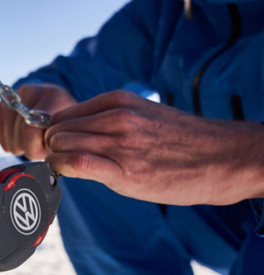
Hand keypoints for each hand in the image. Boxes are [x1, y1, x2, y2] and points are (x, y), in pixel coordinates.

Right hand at [0, 84, 75, 159]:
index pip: (31, 129)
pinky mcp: (0, 104)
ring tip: (28, 140)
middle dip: (26, 147)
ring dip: (16, 146)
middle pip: (18, 133)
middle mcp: (31, 91)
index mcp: (54, 97)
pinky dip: (6, 141)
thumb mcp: (65, 132)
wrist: (53, 106)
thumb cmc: (60, 124)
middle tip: (36, 144)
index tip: (43, 148)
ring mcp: (13, 96)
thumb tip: (39, 159)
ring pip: (7, 136)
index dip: (34, 147)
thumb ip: (55, 143)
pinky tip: (17, 138)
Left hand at [44, 90, 263, 205]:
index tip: (60, 145)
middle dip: (52, 146)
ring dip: (55, 159)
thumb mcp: (142, 114)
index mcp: (118, 100)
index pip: (63, 114)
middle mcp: (117, 118)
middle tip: (62, 159)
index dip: (55, 132)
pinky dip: (61, 168)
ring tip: (67, 168)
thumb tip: (73, 131)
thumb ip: (108, 119)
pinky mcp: (124, 171)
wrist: (222, 158)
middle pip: (57, 129)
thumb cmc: (180, 141)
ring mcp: (120, 143)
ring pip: (61, 144)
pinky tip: (68, 173)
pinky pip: (75, 164)